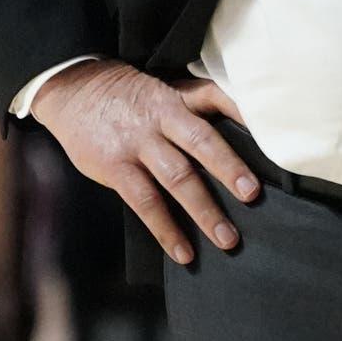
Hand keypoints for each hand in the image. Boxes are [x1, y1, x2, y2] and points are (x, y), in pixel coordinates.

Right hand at [30, 60, 259, 265]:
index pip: (215, 98)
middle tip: (252, 196)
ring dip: (203, 210)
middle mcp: (159, 118)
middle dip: (228, 170)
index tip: (269, 136)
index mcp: (175, 98)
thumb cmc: (127, 96)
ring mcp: (136, 144)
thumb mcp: (162, 89)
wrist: (71, 89)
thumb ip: (194, 108)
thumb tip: (240, 134)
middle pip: (200, 142)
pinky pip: (145, 203)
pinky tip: (184, 251)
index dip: (242, 114)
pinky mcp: (115, 167)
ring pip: (176, 178)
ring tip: (227, 238)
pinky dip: (166, 230)